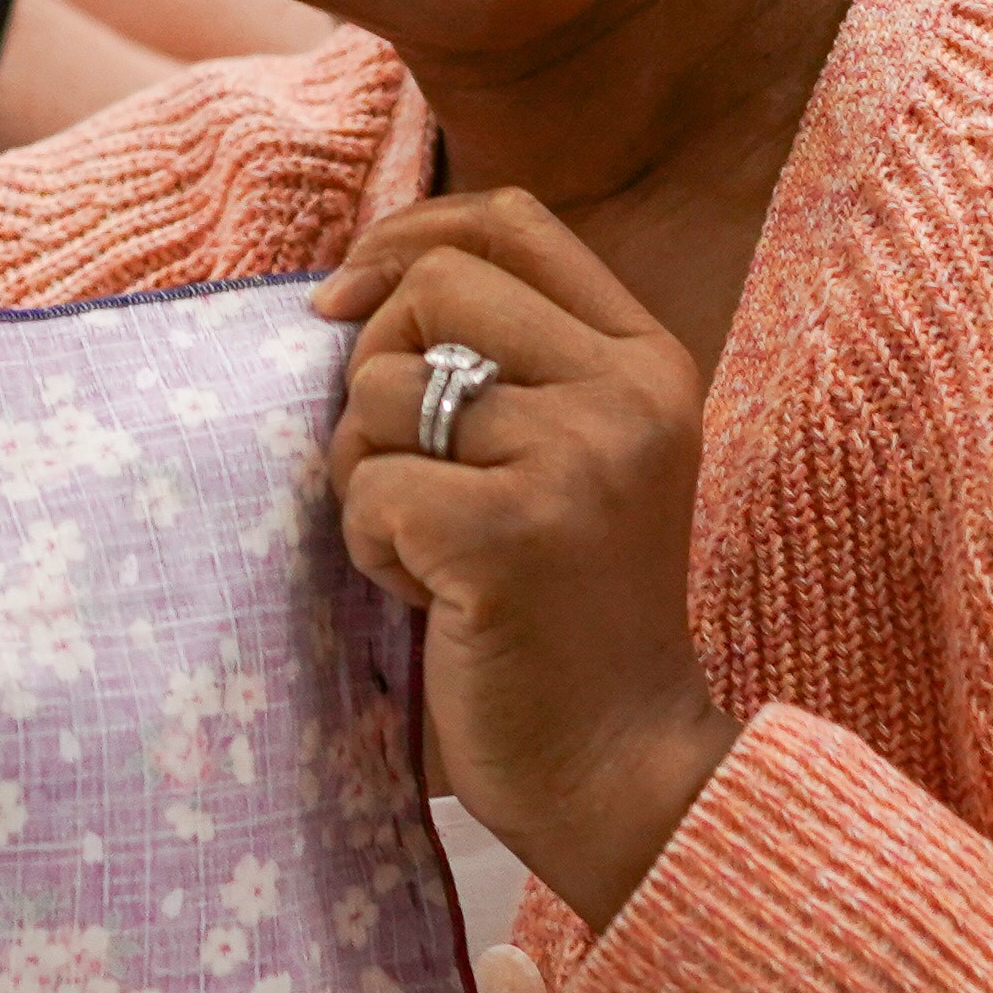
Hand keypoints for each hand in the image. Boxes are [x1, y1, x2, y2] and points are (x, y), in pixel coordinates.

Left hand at [317, 190, 739, 926]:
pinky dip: (370, 546)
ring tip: (435, 551)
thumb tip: (349, 289)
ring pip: (382, 389)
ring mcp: (576, 459)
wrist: (623, 770)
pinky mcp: (508, 532)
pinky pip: (368, 486)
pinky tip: (434, 599)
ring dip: (370, 477)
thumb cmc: (564, 616)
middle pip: (433, 288)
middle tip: (404, 469)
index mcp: (647, 361)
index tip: (345, 302)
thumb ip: (501, 365)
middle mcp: (627, 393)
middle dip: (375, 370)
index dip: (406, 239)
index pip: (511, 222)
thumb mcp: (565, 459)